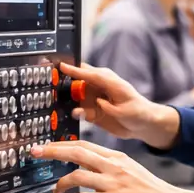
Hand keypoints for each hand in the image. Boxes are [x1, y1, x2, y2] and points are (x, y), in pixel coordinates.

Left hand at [39, 140, 193, 192]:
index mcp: (117, 157)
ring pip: (77, 175)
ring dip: (60, 183)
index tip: (46, 146)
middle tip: (35, 152)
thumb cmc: (152, 191)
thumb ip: (111, 168)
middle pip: (77, 153)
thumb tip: (89, 170)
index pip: (84, 145)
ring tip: (55, 191)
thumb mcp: (132, 170)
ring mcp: (113, 183)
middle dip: (52, 151)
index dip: (62, 144)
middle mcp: (114, 166)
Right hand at [58, 63, 179, 149]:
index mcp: (108, 81)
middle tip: (51, 84)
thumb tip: (98, 103)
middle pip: (77, 81)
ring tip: (56, 102)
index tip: (61, 66)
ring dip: (66, 99)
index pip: (89, 73)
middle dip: (64, 82)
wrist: (142, 126)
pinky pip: (78, 111)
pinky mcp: (91, 111)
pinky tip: (72, 115)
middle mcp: (98, 88)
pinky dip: (73, 112)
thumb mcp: (127, 109)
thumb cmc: (139, 112)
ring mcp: (93, 100)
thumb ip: (111, 107)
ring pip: (75, 96)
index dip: (75, 70)